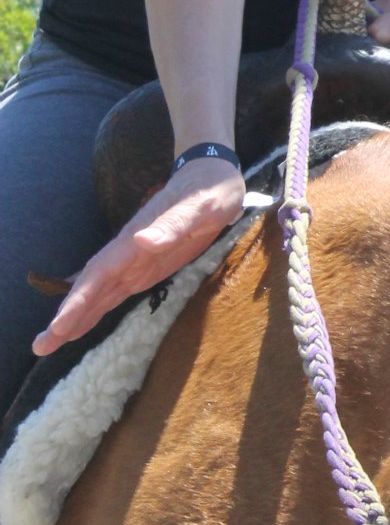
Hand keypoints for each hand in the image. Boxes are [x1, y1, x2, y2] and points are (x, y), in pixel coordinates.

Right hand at [34, 159, 246, 354]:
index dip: (78, 299)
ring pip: (98, 294)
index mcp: (136, 239)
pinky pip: (114, 294)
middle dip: (65, 316)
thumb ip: (173, 224)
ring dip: (74, 318)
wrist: (213, 178)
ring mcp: (133, 262)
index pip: (99, 273)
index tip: (59, 325)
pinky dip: (95, 312)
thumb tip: (142, 240)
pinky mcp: (144, 269)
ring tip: (47, 345)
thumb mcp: (200, 206)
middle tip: (40, 346)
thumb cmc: (210, 191)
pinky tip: (79, 328)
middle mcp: (127, 252)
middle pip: (90, 287)